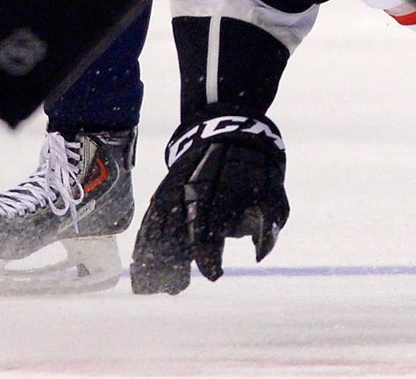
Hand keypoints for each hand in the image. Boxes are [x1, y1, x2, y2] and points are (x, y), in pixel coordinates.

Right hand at [131, 112, 287, 294]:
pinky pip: (150, 218)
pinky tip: (141, 258)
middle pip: (177, 238)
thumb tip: (261, 254)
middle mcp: (192, 197)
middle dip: (174, 266)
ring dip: (153, 257)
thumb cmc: (257, 164)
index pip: (207, 236)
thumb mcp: (273, 190)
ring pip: (158, 230)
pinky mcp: (165, 188)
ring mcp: (175, 191)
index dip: (209, 259)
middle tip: (175, 287)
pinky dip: (144, 239)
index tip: (215, 274)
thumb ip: (270, 222)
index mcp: (219, 198)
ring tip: (153, 283)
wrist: (231, 128)